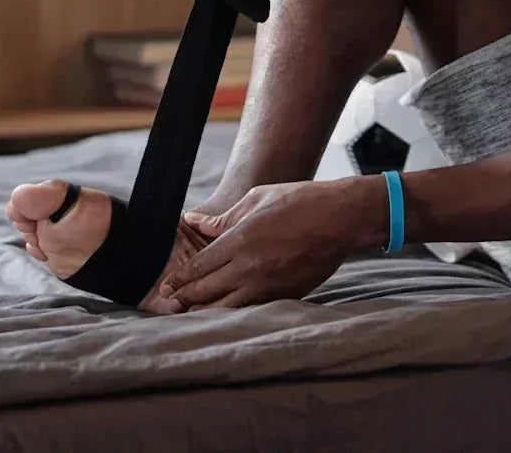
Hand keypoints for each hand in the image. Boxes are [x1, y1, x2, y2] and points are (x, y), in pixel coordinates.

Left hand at [157, 179, 379, 309]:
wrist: (342, 217)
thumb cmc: (300, 201)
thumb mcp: (257, 198)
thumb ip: (223, 217)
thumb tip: (194, 221)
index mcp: (240, 240)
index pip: (199, 267)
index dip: (180, 278)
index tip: (168, 285)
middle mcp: (250, 267)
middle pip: (206, 291)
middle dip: (185, 297)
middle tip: (170, 302)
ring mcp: (269, 285)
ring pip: (227, 307)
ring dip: (206, 310)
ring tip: (191, 312)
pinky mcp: (286, 295)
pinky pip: (252, 309)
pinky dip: (235, 312)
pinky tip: (225, 312)